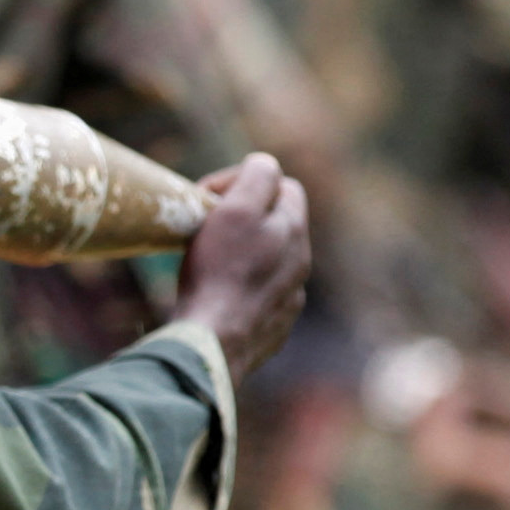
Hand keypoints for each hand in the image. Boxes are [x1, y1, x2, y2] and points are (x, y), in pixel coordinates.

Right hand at [170, 155, 312, 385]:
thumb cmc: (219, 272)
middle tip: (208, 226)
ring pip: (269, 261)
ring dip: (243, 253)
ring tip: (209, 262)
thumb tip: (264, 165)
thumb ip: (257, 177)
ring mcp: (290, 298)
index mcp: (294, 230)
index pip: (281, 183)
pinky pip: (260, 296)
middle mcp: (300, 263)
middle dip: (245, 216)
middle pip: (276, 222)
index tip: (209, 198)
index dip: (242, 181)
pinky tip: (218, 296)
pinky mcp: (274, 328)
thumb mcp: (235, 209)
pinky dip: (241, 288)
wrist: (214, 344)